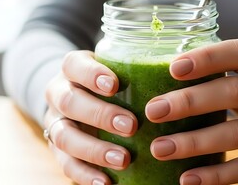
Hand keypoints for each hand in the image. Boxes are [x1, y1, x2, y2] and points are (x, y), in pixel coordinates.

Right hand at [44, 50, 137, 184]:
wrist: (81, 100)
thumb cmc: (111, 82)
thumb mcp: (118, 69)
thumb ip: (138, 71)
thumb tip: (182, 74)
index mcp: (72, 69)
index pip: (74, 65)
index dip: (91, 74)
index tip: (114, 85)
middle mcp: (58, 94)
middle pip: (69, 102)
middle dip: (100, 114)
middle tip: (130, 125)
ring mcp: (55, 122)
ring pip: (64, 136)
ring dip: (94, 149)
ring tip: (123, 159)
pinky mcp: (58, 149)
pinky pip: (66, 164)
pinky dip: (85, 174)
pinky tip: (106, 182)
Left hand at [145, 39, 237, 184]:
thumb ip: (228, 72)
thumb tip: (167, 73)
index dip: (207, 58)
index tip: (173, 67)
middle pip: (234, 93)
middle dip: (190, 102)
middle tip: (154, 111)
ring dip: (195, 142)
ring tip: (160, 148)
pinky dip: (217, 175)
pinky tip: (189, 178)